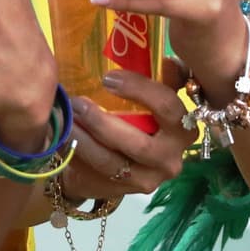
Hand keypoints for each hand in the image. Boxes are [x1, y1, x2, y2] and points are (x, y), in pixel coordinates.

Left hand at [62, 61, 193, 197]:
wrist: (121, 158)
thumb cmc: (138, 119)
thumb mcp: (151, 98)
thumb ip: (161, 79)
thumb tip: (166, 60)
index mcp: (184, 127)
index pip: (168, 107)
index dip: (140, 90)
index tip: (108, 77)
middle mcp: (173, 156)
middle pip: (140, 144)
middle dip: (103, 122)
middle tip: (77, 103)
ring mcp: (150, 178)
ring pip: (114, 161)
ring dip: (85, 139)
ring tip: (66, 120)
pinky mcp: (127, 190)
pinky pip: (100, 173)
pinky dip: (80, 153)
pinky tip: (65, 137)